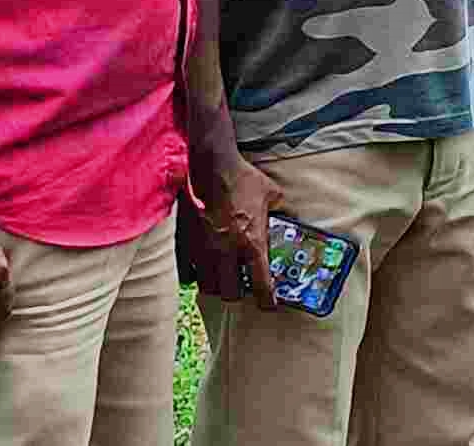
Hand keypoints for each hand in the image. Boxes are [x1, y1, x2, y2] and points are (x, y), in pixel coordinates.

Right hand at [185, 145, 282, 308]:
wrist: (211, 167)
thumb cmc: (244, 179)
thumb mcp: (273, 194)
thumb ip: (281, 211)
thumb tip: (288, 216)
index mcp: (252, 243)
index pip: (260, 283)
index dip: (266, 300)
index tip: (268, 305)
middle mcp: (227, 252)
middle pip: (228, 293)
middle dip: (237, 294)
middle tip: (241, 287)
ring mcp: (204, 249)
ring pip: (207, 286)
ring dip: (216, 286)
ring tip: (222, 278)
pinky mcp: (185, 244)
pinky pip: (187, 272)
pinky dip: (195, 275)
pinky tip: (202, 268)